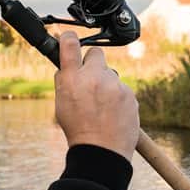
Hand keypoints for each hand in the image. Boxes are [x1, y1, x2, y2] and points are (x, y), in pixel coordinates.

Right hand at [54, 31, 139, 159]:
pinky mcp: (129, 94)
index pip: (69, 44)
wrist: (101, 152)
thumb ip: (64, 81)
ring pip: (110, 75)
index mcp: (72, 79)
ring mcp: (114, 85)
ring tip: (102, 107)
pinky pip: (122, 89)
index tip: (69, 37)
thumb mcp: (61, 103)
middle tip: (90, 80)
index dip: (68, 38)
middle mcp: (94, 77)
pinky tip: (112, 113)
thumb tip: (67, 66)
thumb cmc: (78, 130)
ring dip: (106, 84)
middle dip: (92, 63)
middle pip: (95, 54)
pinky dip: (118, 97)